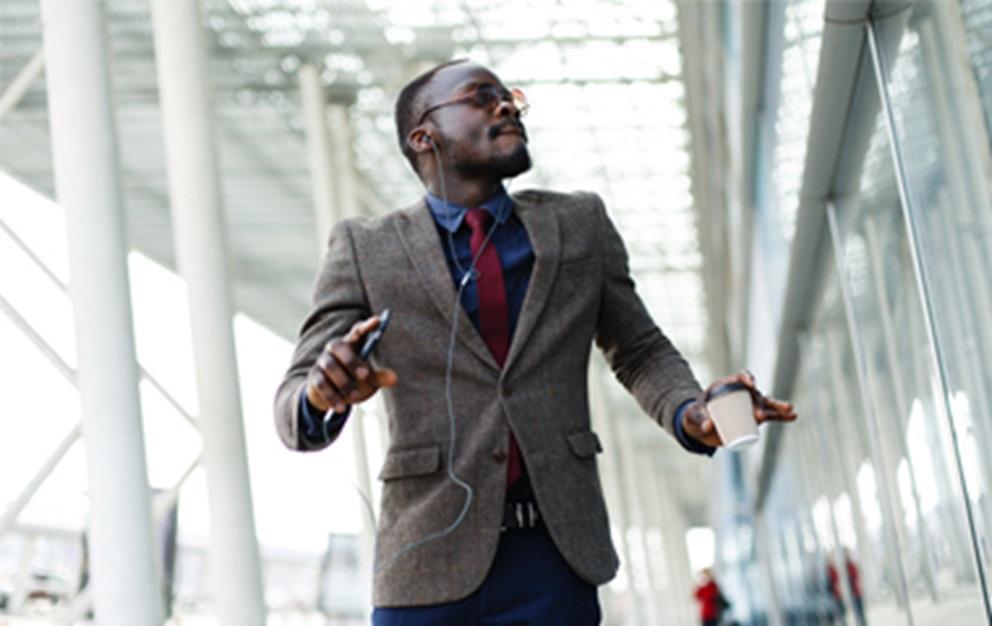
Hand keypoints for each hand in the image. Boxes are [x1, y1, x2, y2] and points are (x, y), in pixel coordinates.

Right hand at [306, 315, 397, 413]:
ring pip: (330, 367)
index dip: (366, 325)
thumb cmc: (354, 381)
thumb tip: (394, 378)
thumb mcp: (369, 380)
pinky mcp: (314, 378)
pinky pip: (321, 384)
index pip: (357, 331)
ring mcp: (322, 361)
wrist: (332, 398)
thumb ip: (380, 377)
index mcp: (351, 343)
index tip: (377, 321)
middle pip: (339, 346)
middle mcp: (334, 348)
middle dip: (351, 360)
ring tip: (355, 397)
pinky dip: (332, 397)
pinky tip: (341, 408)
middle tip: (365, 375)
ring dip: (343, 382)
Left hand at [681, 370, 796, 447]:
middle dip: (761, 402)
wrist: (700, 428)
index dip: (746, 378)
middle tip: (760, 416)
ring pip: (766, 405)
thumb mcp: (693, 417)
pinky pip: (771, 416)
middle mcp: (742, 394)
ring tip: (790, 410)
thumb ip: (698, 420)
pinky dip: (781, 417)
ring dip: (778, 407)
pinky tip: (793, 417)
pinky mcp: (754, 418)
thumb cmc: (695, 417)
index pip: (740, 378)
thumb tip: (709, 425)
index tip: (750, 384)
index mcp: (727, 386)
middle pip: (755, 394)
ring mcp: (749, 406)